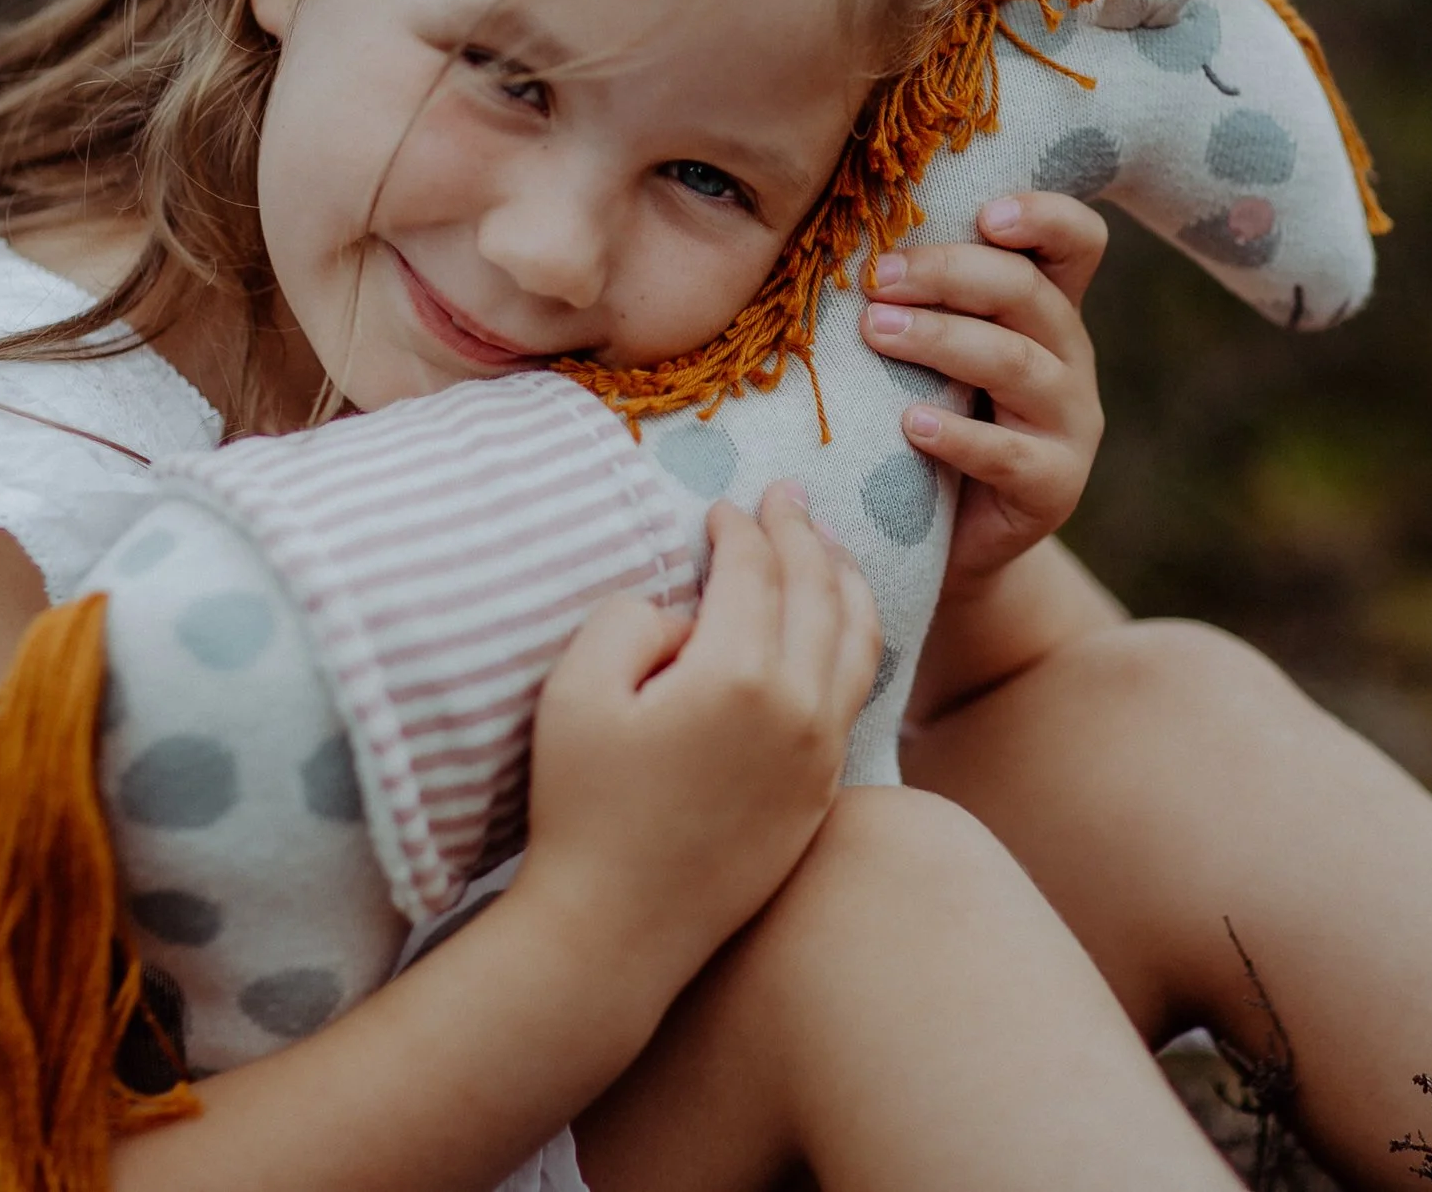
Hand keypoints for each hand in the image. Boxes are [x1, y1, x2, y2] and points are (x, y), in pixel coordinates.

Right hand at [516, 484, 881, 985]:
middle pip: (818, 592)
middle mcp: (797, 708)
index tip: (722, 508)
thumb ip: (630, 618)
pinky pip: (855, 692)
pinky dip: (853, 641)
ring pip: (857, 641)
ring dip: (844, 581)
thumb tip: (686, 614)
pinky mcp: (821, 793)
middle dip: (801, 535)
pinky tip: (837, 630)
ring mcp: (819, 754)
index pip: (755, 570)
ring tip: (828, 548)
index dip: (739, 529)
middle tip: (786, 498)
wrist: (615, 932)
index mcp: (738, 674)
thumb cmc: (581, 808)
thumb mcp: (574, 690)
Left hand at [860, 191, 1107, 608]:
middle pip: (1029, 293)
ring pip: (1018, 363)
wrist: (941, 543)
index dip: (1044, 216)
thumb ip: (918, 301)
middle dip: (950, 275)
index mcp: (1047, 311)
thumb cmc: (922, 426)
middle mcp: (1069, 358)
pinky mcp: (1055, 487)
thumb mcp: (929, 355)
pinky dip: (959, 437)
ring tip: (876, 331)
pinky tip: (911, 425)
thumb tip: (838, 240)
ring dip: (942, 339)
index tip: (983, 214)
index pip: (1077, 242)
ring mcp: (1071, 424)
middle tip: (878, 279)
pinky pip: (1011, 455)